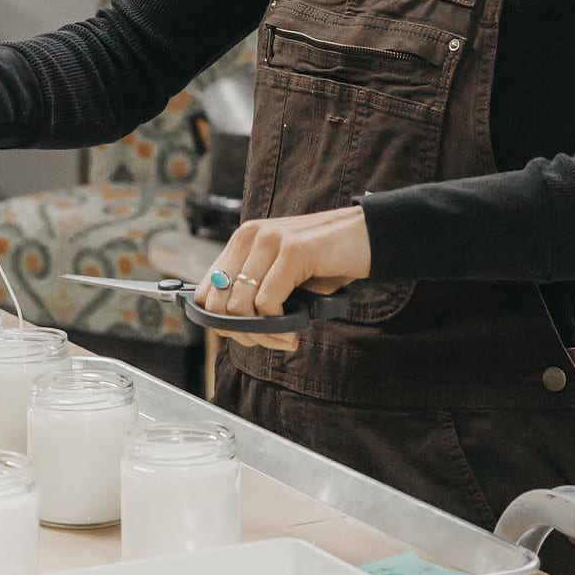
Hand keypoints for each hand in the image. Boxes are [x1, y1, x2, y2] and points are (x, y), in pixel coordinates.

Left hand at [193, 205, 371, 351]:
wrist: (368, 235)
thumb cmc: (327, 260)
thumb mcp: (283, 273)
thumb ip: (256, 291)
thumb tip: (233, 329)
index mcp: (243, 240)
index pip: (206, 292)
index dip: (222, 323)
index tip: (250, 336)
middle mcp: (251, 236)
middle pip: (219, 305)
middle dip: (242, 333)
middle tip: (272, 340)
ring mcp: (270, 241)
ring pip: (240, 307)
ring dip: (263, 333)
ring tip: (287, 337)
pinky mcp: (293, 251)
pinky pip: (268, 303)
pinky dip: (280, 324)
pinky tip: (297, 325)